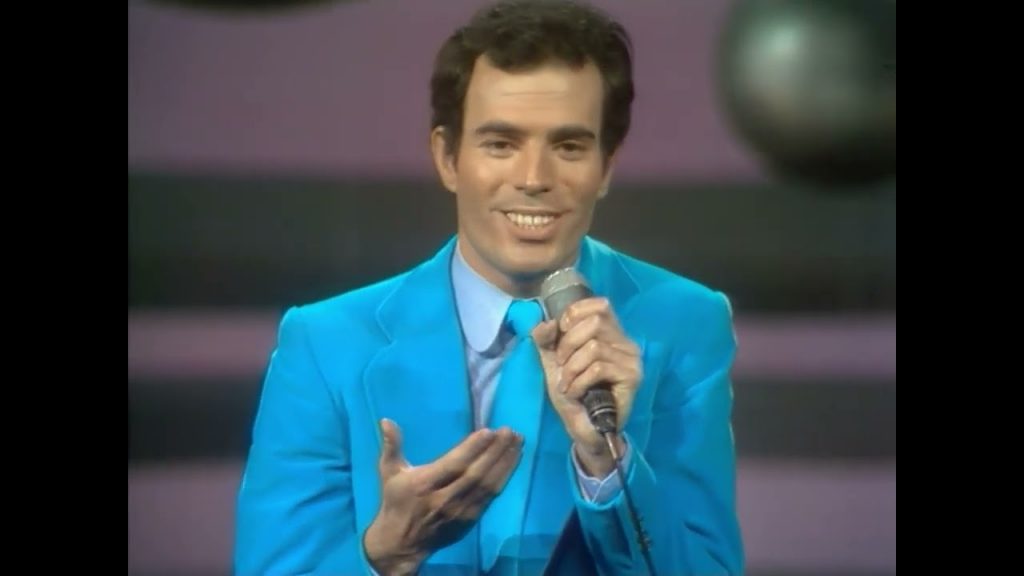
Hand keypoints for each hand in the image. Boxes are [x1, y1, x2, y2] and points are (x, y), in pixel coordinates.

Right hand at [362, 419, 522, 575]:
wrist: (403, 542)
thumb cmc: (397, 501)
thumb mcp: (389, 473)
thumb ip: (391, 446)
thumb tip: (386, 421)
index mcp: (423, 485)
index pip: (453, 465)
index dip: (472, 449)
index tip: (488, 431)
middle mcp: (444, 499)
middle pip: (475, 474)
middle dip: (495, 452)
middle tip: (510, 431)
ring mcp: (461, 511)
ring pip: (488, 485)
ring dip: (505, 462)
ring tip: (517, 441)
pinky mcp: (471, 519)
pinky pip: (491, 496)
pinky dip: (504, 477)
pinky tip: (513, 460)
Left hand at [531, 297, 641, 476]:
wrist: (584, 429)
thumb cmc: (573, 393)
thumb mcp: (553, 362)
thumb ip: (546, 339)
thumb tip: (545, 322)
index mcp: (610, 334)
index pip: (601, 304)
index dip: (576, 314)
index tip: (562, 333)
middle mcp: (626, 343)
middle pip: (595, 322)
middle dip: (568, 344)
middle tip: (562, 366)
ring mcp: (632, 360)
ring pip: (594, 347)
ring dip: (572, 368)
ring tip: (568, 384)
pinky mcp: (632, 378)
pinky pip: (599, 368)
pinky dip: (579, 382)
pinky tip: (576, 393)